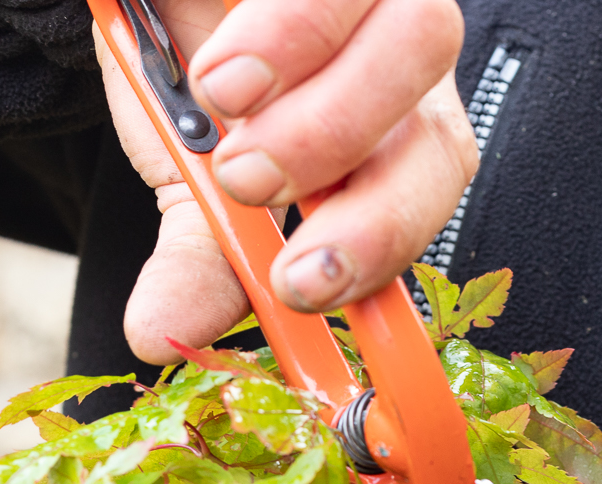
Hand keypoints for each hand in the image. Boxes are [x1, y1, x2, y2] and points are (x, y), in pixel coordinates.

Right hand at [93, 0, 475, 362]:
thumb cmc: (192, 81)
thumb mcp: (192, 179)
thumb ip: (198, 257)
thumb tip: (159, 333)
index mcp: (392, 145)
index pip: (427, 204)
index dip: (380, 249)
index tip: (302, 288)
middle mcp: (412, 73)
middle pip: (443, 135)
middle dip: (356, 190)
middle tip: (248, 189)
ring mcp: (386, 0)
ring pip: (421, 35)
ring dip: (322, 92)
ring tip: (222, 100)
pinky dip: (291, 26)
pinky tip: (228, 60)